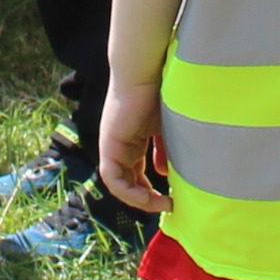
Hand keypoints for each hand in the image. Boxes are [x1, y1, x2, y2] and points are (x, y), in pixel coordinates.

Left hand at [96, 75, 172, 215]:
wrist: (146, 73)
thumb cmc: (159, 94)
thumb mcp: (165, 130)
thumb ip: (163, 152)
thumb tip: (162, 175)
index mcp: (131, 143)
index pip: (135, 176)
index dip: (150, 192)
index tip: (171, 199)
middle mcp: (119, 147)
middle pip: (127, 183)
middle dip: (146, 199)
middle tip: (166, 206)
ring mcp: (112, 147)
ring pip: (118, 184)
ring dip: (137, 199)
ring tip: (158, 204)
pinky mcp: (108, 146)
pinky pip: (111, 177)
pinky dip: (127, 191)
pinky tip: (146, 196)